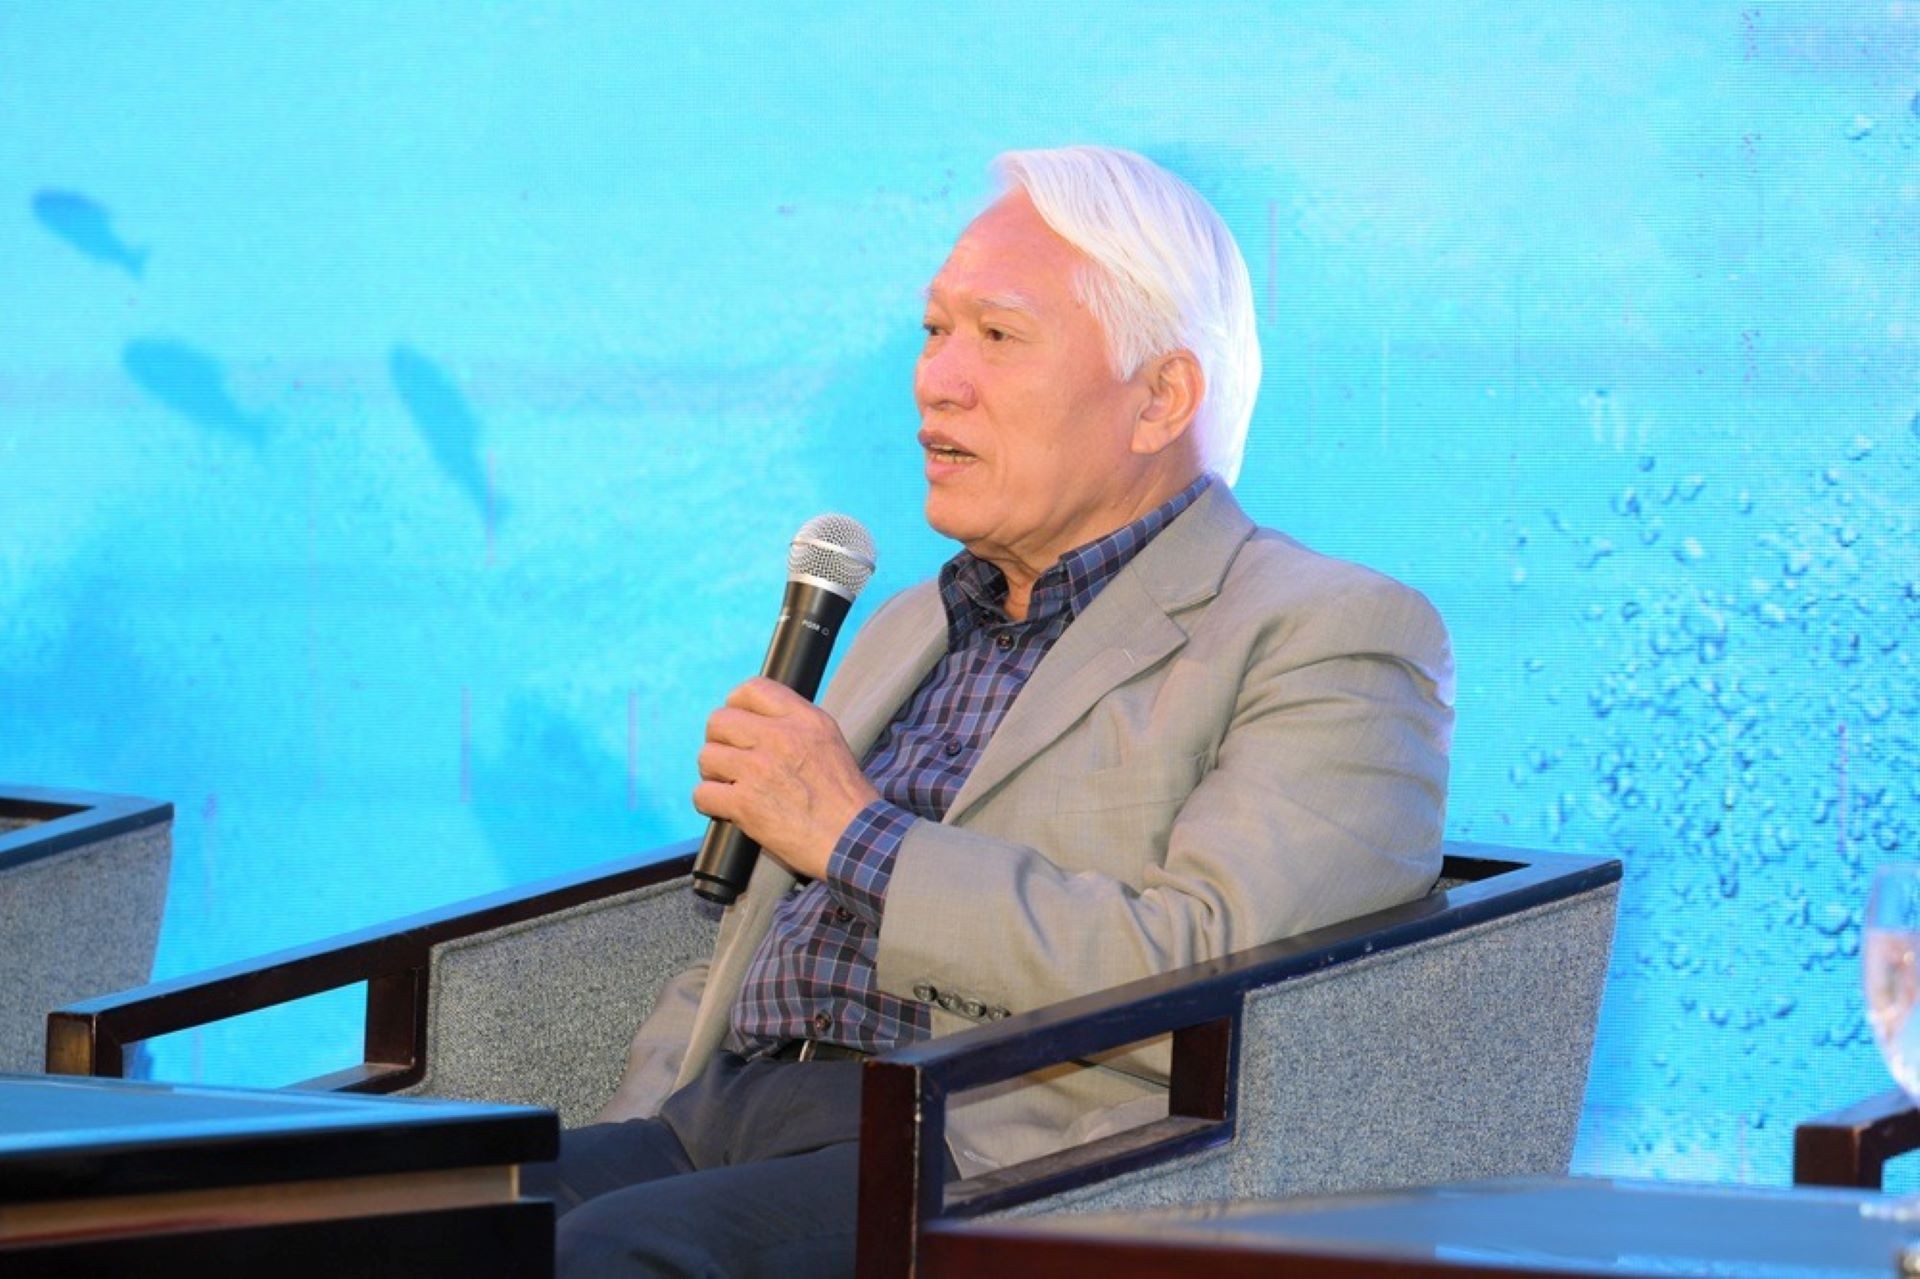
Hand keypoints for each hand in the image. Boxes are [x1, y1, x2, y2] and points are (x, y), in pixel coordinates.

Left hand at [692, 677, 878, 880]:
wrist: (853, 840)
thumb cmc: (845, 800)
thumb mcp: (830, 744)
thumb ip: (796, 726)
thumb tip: (758, 722)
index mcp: (805, 719)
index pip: (752, 688)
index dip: (735, 705)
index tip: (738, 725)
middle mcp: (780, 738)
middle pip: (719, 720)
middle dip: (719, 742)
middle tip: (731, 762)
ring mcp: (760, 769)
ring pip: (707, 756)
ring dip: (714, 775)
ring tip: (732, 787)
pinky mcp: (745, 804)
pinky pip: (703, 794)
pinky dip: (709, 805)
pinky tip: (727, 810)